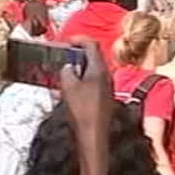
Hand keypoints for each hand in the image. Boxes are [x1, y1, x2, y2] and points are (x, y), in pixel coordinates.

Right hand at [58, 39, 109, 153]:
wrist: (93, 135)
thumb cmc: (82, 111)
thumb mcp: (68, 87)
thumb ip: (67, 71)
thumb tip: (68, 67)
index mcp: (99, 69)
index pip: (92, 45)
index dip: (79, 39)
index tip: (69, 40)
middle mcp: (106, 76)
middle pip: (95, 56)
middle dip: (80, 52)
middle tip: (67, 53)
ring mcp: (107, 87)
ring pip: (95, 69)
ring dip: (81, 65)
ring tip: (67, 69)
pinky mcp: (104, 97)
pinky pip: (94, 80)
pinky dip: (84, 77)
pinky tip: (73, 86)